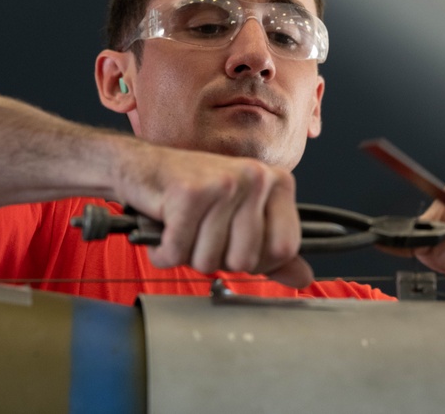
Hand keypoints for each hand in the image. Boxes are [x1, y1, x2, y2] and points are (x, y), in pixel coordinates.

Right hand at [113, 142, 312, 287]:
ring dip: (187, 254)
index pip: (284, 249)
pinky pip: (178, 252)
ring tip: (182, 226)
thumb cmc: (193, 195)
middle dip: (216, 259)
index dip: (256, 262)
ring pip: (210, 260)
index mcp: (277, 182)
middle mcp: (256, 176)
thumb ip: (273, 250)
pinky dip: (163, 250)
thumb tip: (303, 277)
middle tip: (201, 232)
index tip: (234, 244)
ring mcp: (224, 182)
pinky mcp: (189, 192)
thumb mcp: (240, 219)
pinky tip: (164, 225)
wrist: (141, 167)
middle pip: (246, 260)